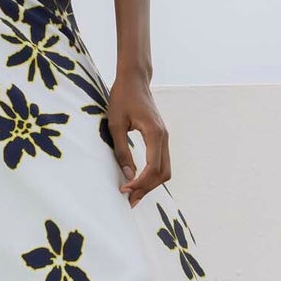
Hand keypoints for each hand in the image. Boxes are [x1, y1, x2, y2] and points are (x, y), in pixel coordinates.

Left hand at [106, 73, 170, 208]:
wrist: (134, 80)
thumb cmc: (122, 98)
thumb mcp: (115, 124)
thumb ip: (122, 150)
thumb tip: (128, 174)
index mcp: (155, 134)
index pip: (153, 168)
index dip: (140, 183)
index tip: (124, 190)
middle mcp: (164, 137)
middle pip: (163, 173)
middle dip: (147, 189)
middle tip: (128, 200)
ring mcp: (164, 138)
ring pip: (165, 170)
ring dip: (150, 184)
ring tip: (132, 194)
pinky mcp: (160, 138)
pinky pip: (161, 162)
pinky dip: (152, 175)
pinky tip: (138, 181)